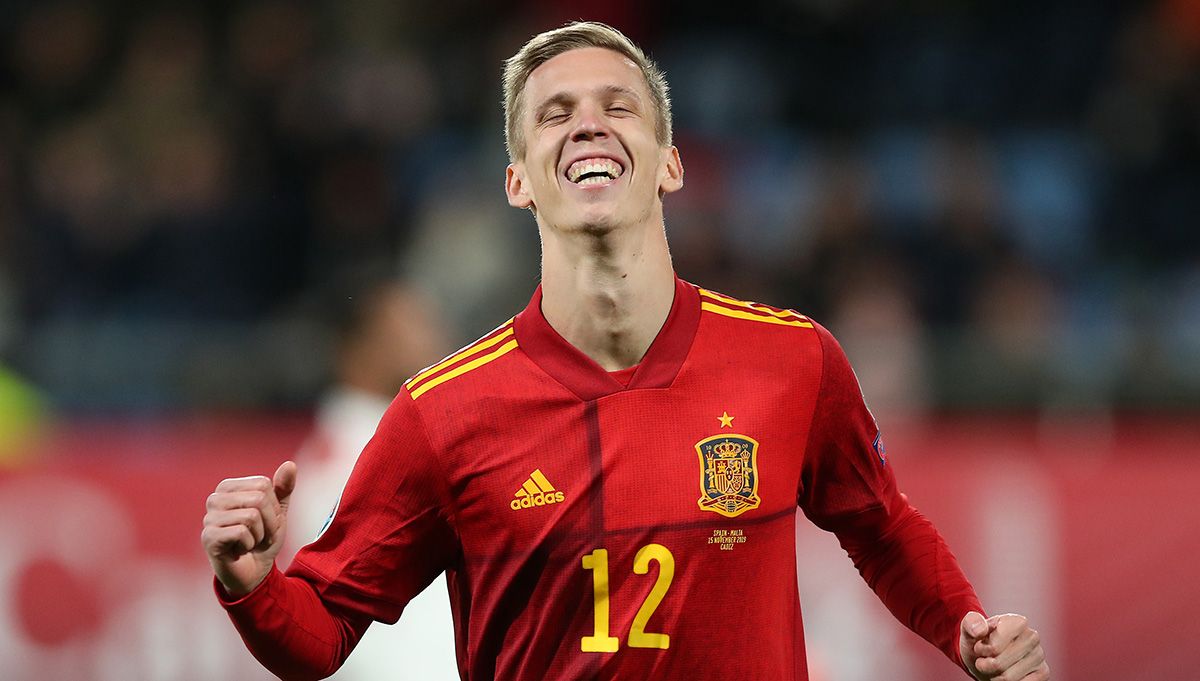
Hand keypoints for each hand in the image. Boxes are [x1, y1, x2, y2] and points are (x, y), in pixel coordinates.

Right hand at [201, 461, 296, 596]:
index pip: (263, 484)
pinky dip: (249, 544)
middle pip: (258, 498)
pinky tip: (241, 549)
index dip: (273, 506)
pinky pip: (241, 532)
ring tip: (250, 542)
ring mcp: (209, 518)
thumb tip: (290, 464)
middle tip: (260, 535)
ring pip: (251, 515)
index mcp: (229, 487)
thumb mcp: (278, 512)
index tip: (266, 522)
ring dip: (260, 534)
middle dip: (269, 521)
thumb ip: (283, 489)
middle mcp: (215, 498)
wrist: (254, 572)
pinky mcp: (208, 537)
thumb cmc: (263, 539)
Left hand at [960, 611, 1048, 680]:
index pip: (994, 647)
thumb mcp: (968, 630)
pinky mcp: (1044, 672)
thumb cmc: (978, 642)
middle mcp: (1032, 636)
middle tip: (984, 659)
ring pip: (1009, 678)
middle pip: (999, 664)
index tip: (980, 646)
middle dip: (986, 665)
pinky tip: (1006, 674)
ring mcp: (1039, 655)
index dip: (981, 650)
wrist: (986, 657)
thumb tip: (979, 630)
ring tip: (994, 667)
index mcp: (1017, 621)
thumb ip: (970, 624)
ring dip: (995, 676)